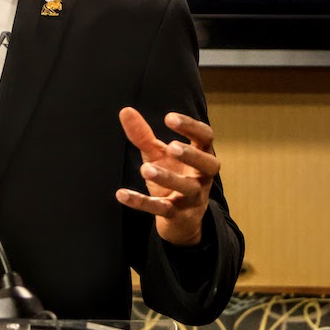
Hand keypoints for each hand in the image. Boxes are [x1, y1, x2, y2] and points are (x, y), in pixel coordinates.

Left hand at [116, 107, 219, 245]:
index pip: (205, 137)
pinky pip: (162, 209)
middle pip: (207, 164)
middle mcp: (202, 177)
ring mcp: (193, 198)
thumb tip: (125, 110)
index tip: (169, 118)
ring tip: (146, 169)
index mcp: (201, 155)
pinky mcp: (178, 216)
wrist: (180, 218)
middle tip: (172, 147)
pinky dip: (142, 202)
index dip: (191, 127)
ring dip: (168, 178)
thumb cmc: (173, 176)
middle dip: (191, 155)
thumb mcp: (158, 155)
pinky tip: (121, 194)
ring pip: (188, 188)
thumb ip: (143, 134)